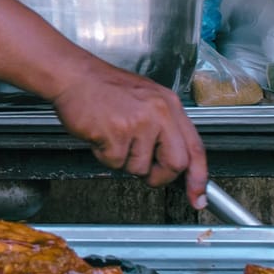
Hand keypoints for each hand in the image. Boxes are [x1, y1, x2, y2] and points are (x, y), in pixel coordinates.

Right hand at [50, 63, 208, 209]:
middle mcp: (159, 113)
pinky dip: (105, 155)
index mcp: (169, 105)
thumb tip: (175, 160)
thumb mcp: (146, 99)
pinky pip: (115, 163)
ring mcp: (138, 123)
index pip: (195, 147)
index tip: (198, 197)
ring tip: (113, 136)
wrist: (74, 76)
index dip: (199, 177)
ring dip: (123, 160)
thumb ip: (164, 127)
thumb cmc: (104, 87)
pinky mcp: (116, 133)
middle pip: (176, 164)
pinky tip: (101, 135)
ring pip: (140, 168)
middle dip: (159, 176)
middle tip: (144, 169)